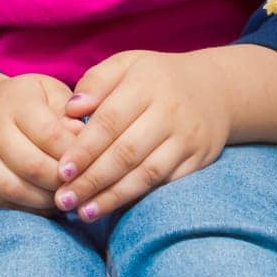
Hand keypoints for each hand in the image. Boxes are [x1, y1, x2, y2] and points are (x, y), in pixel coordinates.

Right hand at [0, 72, 87, 215]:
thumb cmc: (29, 102)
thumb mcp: (51, 93)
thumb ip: (70, 113)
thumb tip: (86, 136)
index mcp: (16, 102)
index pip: (49, 134)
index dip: (74, 153)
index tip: (94, 162)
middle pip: (31, 165)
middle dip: (62, 181)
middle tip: (83, 186)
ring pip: (14, 188)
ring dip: (46, 199)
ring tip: (67, 197)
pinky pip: (3, 203)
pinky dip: (29, 209)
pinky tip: (49, 204)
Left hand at [51, 49, 231, 220]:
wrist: (215, 88)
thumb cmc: (156, 78)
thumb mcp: (126, 64)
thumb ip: (96, 82)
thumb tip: (71, 109)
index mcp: (146, 84)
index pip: (110, 121)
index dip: (85, 149)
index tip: (61, 171)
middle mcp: (170, 111)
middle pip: (127, 152)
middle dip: (93, 180)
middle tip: (65, 199)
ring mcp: (187, 138)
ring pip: (147, 174)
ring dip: (114, 197)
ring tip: (84, 213)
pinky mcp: (199, 159)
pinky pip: (166, 183)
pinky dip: (140, 198)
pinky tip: (115, 208)